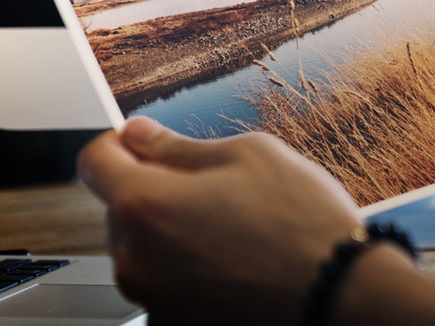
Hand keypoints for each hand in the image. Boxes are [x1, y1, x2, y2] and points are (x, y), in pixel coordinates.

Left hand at [78, 117, 372, 324]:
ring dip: (174, 237)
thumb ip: (179, 146)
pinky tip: (237, 267)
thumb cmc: (303, 223)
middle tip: (218, 192)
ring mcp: (152, 300)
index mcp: (145, 204)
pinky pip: (168, 288)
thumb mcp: (250, 156)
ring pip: (146, 251)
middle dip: (157, 193)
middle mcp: (134, 258)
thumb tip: (139, 135)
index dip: (120, 143)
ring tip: (236, 233)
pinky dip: (191, 275)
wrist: (339, 294)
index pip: (94, 160)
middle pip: (123, 210)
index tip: (145, 145)